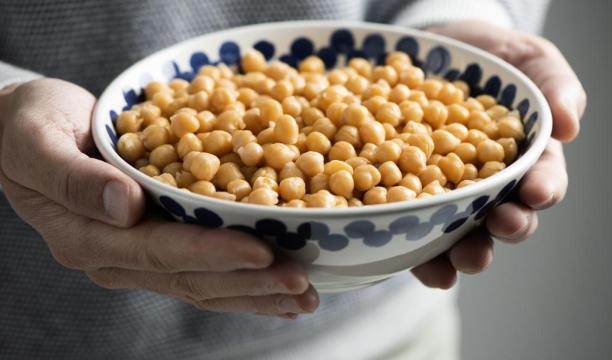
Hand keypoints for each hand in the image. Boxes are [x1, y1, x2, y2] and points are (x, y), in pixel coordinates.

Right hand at [0, 79, 317, 317]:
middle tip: (303, 283)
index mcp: (88, 236)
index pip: (160, 251)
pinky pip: (203, 272)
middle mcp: (116, 257)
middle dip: (250, 284)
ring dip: (257, 293)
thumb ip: (76, 178)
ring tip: (304, 295)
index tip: (261, 251)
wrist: (21, 132)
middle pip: (192, 279)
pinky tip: (277, 288)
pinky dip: (243, 283)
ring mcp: (137, 257)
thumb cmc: (27, 127)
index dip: (213, 254)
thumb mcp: (38, 141)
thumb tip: (127, 207)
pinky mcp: (155, 245)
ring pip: (204, 286)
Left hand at [412, 21, 586, 287]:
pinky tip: (408, 253)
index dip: (542, 189)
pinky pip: (414, 229)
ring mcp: (449, 196)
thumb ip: (553, 85)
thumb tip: (568, 125)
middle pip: (505, 217)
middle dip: (507, 227)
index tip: (535, 193)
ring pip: (462, 235)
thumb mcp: (528, 60)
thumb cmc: (489, 61)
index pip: (542, 179)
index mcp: (524, 158)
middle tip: (501, 225)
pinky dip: (414, 248)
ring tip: (459, 260)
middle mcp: (489, 186)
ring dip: (464, 252)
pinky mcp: (410, 199)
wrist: (431, 56)